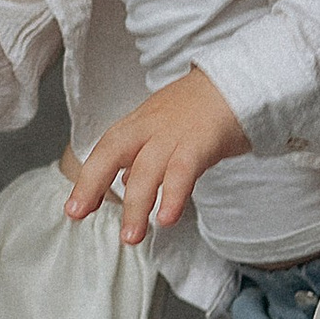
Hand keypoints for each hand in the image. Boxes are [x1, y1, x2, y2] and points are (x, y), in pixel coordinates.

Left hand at [62, 68, 249, 246]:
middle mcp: (151, 127)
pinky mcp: (202, 141)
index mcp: (141, 123)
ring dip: (136, 205)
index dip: (88, 178)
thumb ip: (143, 155)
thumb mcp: (165, 127)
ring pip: (147, 169)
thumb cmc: (205, 108)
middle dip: (92, 183)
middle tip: (78, 213)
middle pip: (112, 151)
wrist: (244, 81)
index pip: (105, 149)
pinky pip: (183, 171)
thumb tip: (122, 181)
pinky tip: (166, 218)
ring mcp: (176, 133)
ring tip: (131, 236)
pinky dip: (173, 195)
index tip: (75, 208)